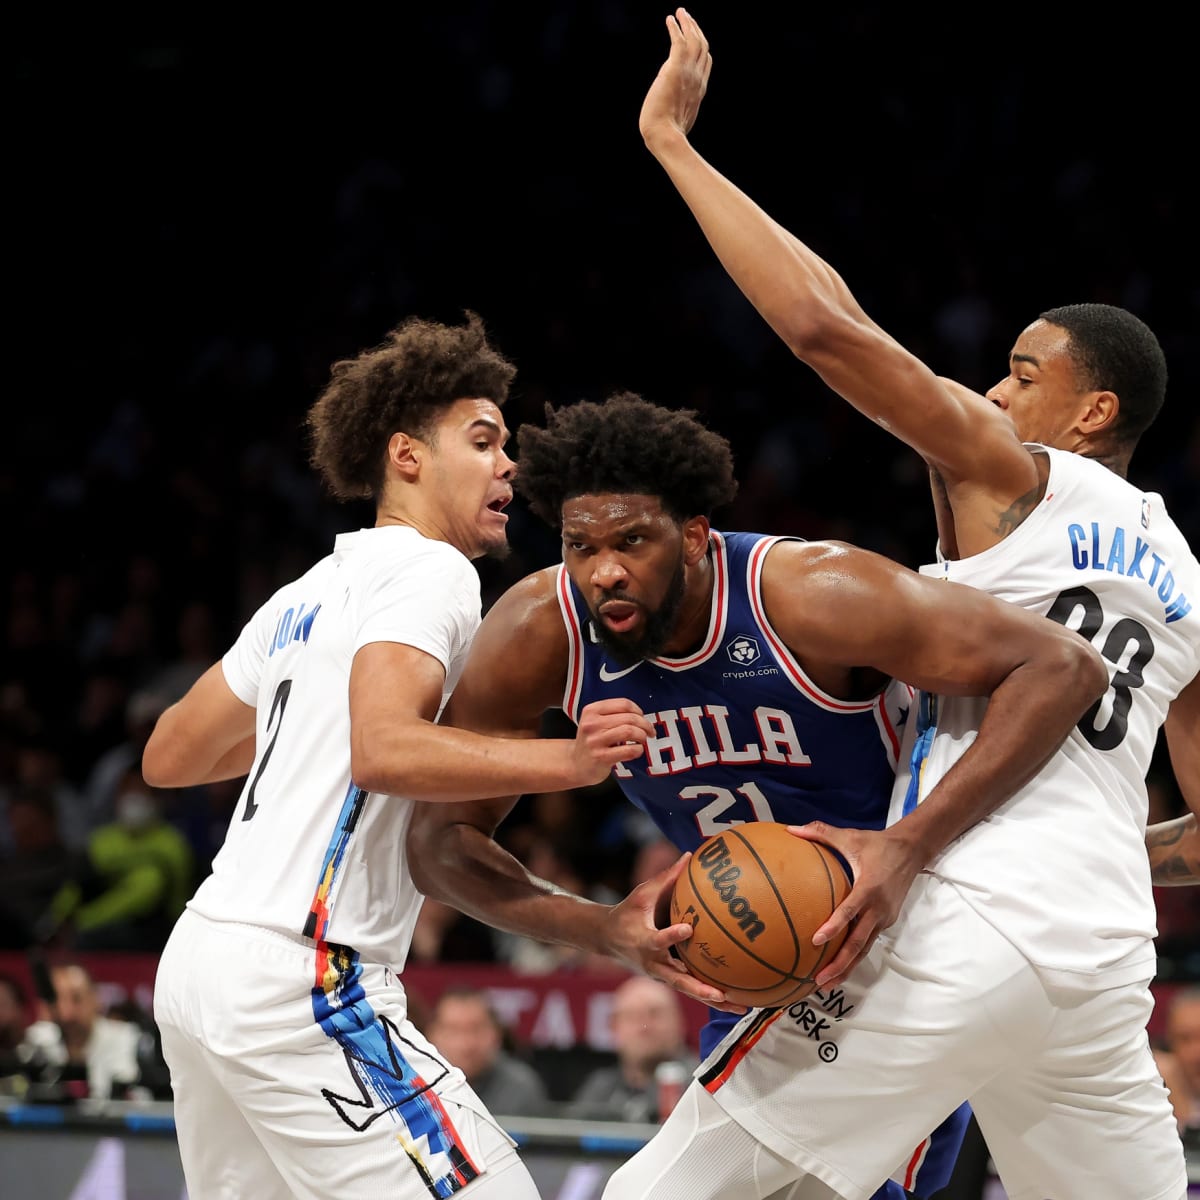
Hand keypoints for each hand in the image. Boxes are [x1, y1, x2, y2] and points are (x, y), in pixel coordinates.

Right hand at [572, 698, 653, 785]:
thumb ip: (614, 714)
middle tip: (650, 731)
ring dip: (642, 736)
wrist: (576, 765)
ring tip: (643, 740)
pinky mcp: (601, 757)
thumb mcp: (595, 722)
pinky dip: (638, 750)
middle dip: (645, 725)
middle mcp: (591, 724)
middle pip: (629, 718)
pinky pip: (629, 750)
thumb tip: (641, 715)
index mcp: (591, 710)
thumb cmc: (592, 741)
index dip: (638, 711)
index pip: (623, 704)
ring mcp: (595, 741)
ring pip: (630, 731)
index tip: (642, 718)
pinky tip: (636, 750)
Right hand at [604, 849, 747, 1014]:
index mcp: (644, 941)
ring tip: (741, 1008)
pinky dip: (711, 997)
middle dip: (701, 989)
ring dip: (713, 1001)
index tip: (688, 929)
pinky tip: (736, 1002)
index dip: (672, 936)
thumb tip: (689, 854)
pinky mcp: (668, 979)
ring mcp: (661, 975)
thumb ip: (665, 877)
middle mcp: (654, 964)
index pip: (659, 940)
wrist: (607, 940)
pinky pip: (691, 989)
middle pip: (679, 980)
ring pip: (689, 991)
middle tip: (722, 994)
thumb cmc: (626, 913)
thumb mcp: (641, 894)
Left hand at [639, 7, 711, 151]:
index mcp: (699, 90)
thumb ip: (678, 111)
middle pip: (703, 47)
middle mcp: (698, 78)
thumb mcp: (678, 122)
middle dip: (696, 29)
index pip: (706, 63)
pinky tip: (670, 19)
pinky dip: (676, 28)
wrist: (664, 135)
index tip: (695, 38)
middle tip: (687, 17)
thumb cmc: (666, 135)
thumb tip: (671, 118)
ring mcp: (688, 73)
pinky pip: (679, 41)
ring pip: (694, 40)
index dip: (702, 48)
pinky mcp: (676, 68)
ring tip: (680, 12)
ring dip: (688, 23)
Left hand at [786, 822, 923, 989]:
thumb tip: (791, 828)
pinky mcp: (886, 922)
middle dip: (839, 964)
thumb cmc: (878, 844)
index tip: (816, 940)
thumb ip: (820, 832)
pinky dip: (854, 957)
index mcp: (868, 888)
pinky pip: (868, 942)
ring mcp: (884, 918)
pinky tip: (838, 967)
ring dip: (846, 968)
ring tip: (825, 984)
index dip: (834, 927)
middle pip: (858, 944)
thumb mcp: (850, 836)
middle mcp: (878, 909)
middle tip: (819, 980)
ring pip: (864, 949)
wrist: (912, 851)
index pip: (849, 911)